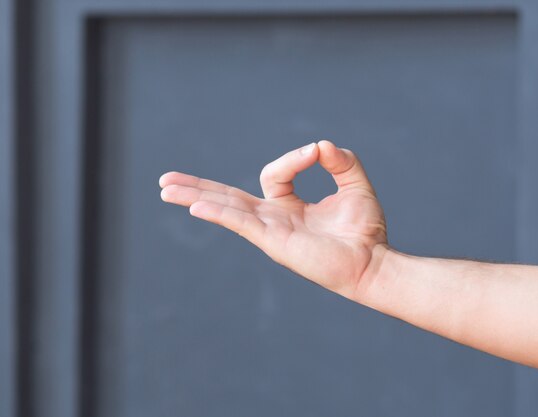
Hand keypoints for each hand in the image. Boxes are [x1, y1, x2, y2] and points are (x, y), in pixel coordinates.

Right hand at [159, 140, 387, 299]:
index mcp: (288, 206)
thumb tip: (320, 145)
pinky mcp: (274, 242)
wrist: (374, 262)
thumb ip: (340, 160)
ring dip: (194, 197)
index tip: (319, 153)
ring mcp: (270, 231)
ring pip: (225, 209)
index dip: (294, 157)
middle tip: (166, 180)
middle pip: (227, 198)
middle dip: (197, 187)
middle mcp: (273, 219)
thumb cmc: (365, 230)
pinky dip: (219, 213)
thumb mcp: (355, 183)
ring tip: (164, 189)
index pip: (273, 173)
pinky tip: (196, 206)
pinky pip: (241, 223)